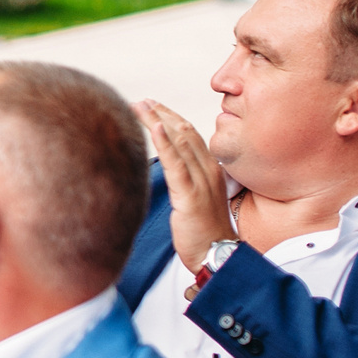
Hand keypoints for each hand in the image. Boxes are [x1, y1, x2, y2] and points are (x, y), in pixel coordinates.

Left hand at [138, 98, 235, 272]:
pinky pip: (176, 164)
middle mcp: (208, 172)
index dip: (172, 118)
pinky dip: (164, 143)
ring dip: (157, 121)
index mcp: (211, 171)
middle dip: (162, 114)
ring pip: (179, 143)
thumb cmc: (205, 233)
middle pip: (184, 133)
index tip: (154, 105)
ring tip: (139, 106)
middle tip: (141, 100)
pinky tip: (153, 127)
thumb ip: (188, 182)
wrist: (218, 256)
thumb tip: (172, 173)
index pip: (191, 136)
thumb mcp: (198, 200)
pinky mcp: (190, 196)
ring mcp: (200, 182)